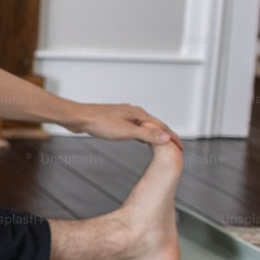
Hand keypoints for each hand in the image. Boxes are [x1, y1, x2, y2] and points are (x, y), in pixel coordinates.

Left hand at [64, 103, 183, 149]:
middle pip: (155, 125)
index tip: (181, 147)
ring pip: (144, 126)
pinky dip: (142, 134)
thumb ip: (147, 135)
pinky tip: (139, 139)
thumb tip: (166, 137)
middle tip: (175, 147)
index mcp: (138, 114)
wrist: (78, 118)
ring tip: (162, 144)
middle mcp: (133, 112)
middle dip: (166, 136)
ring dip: (154, 135)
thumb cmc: (99, 122)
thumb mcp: (126, 131)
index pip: (161, 126)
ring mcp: (124, 115)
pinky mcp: (115, 120)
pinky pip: (134, 128)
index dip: (172, 137)